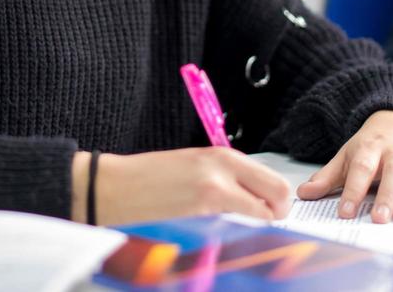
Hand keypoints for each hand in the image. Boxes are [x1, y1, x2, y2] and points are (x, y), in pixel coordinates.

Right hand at [73, 148, 291, 225]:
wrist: (113, 187)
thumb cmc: (147, 180)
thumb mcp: (194, 168)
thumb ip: (225, 179)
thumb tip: (254, 201)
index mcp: (223, 156)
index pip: (274, 180)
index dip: (274, 202)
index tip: (265, 213)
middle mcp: (224, 167)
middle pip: (279, 195)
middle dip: (276, 216)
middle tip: (259, 226)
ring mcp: (215, 188)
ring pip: (265, 215)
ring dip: (257, 227)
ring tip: (233, 232)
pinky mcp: (203, 209)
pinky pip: (240, 227)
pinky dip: (238, 236)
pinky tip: (218, 236)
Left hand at [295, 110, 392, 222]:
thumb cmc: (370, 144)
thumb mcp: (347, 155)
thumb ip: (327, 177)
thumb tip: (303, 194)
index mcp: (369, 147)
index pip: (361, 168)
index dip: (353, 190)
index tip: (346, 212)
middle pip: (392, 173)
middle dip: (386, 196)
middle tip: (378, 218)